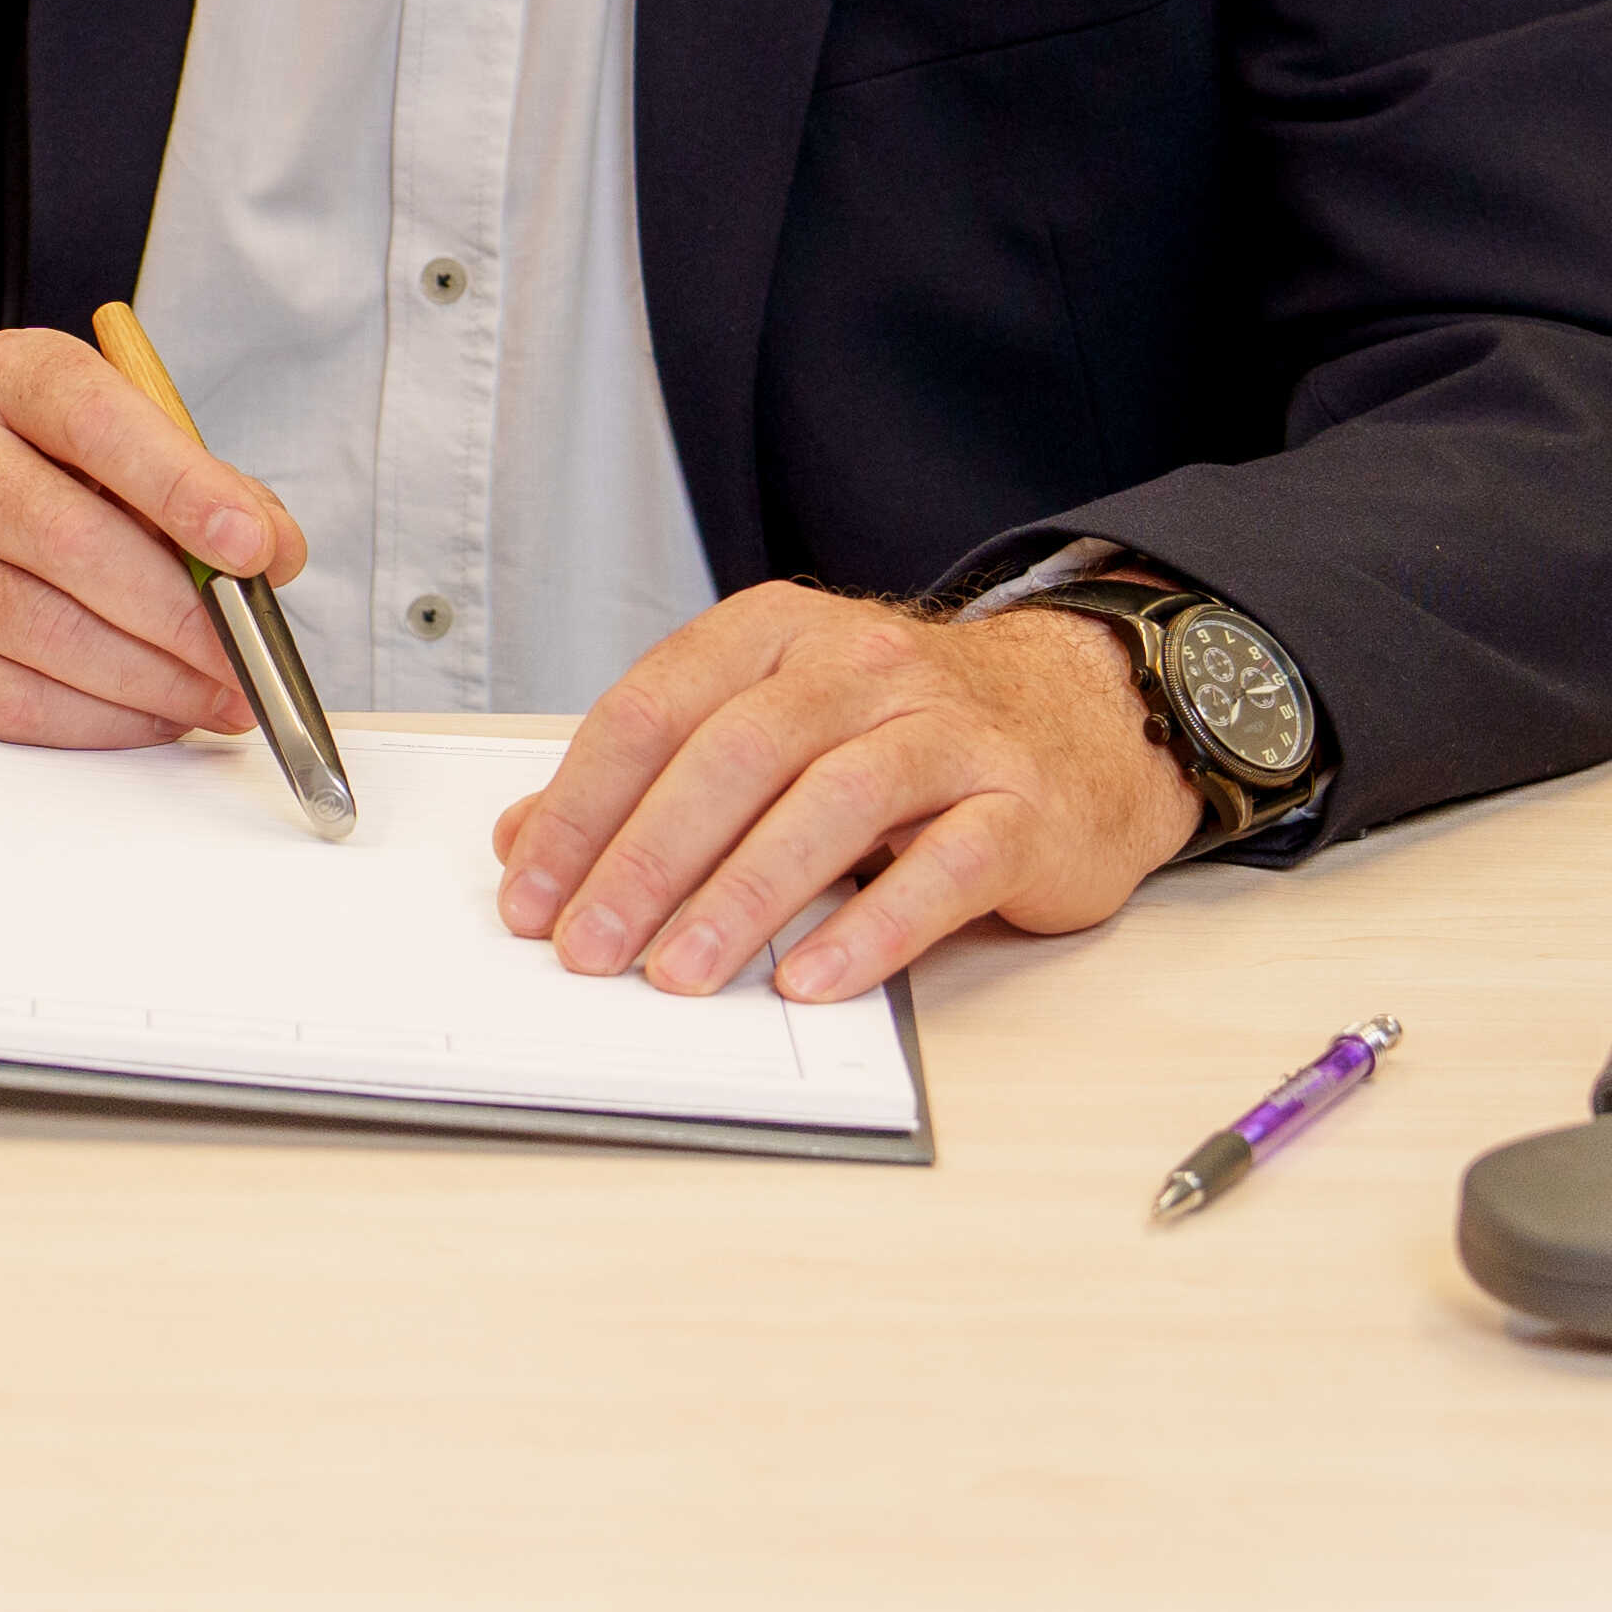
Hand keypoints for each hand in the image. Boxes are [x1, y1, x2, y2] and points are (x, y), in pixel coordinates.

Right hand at [0, 327, 304, 747]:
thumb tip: (271, 555)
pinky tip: (148, 714)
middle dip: (176, 614)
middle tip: (242, 658)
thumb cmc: (57, 481)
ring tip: (211, 696)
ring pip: (38, 629)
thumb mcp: (137, 450)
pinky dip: (93, 720)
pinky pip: (2, 699)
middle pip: (66, 538)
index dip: (178, 485)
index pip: (94, 419)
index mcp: (10, 380)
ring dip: (146, 680)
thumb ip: (215, 491)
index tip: (250, 548)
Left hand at [489, 584, 1197, 1003]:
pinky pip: (942, 867)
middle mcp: (859, 666)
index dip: (582, 807)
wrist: (1083, 716)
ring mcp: (946, 730)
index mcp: (775, 633)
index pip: (653, 711)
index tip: (531, 893)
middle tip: (590, 948)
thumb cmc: (903, 731)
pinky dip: (872, 926)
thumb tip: (528, 842)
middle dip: (646, 860)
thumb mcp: (770, 726)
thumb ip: (654, 775)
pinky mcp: (1019, 805)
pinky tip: (813, 978)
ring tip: (680, 973)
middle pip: (733, 757)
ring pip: (831, 805)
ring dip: (744, 897)